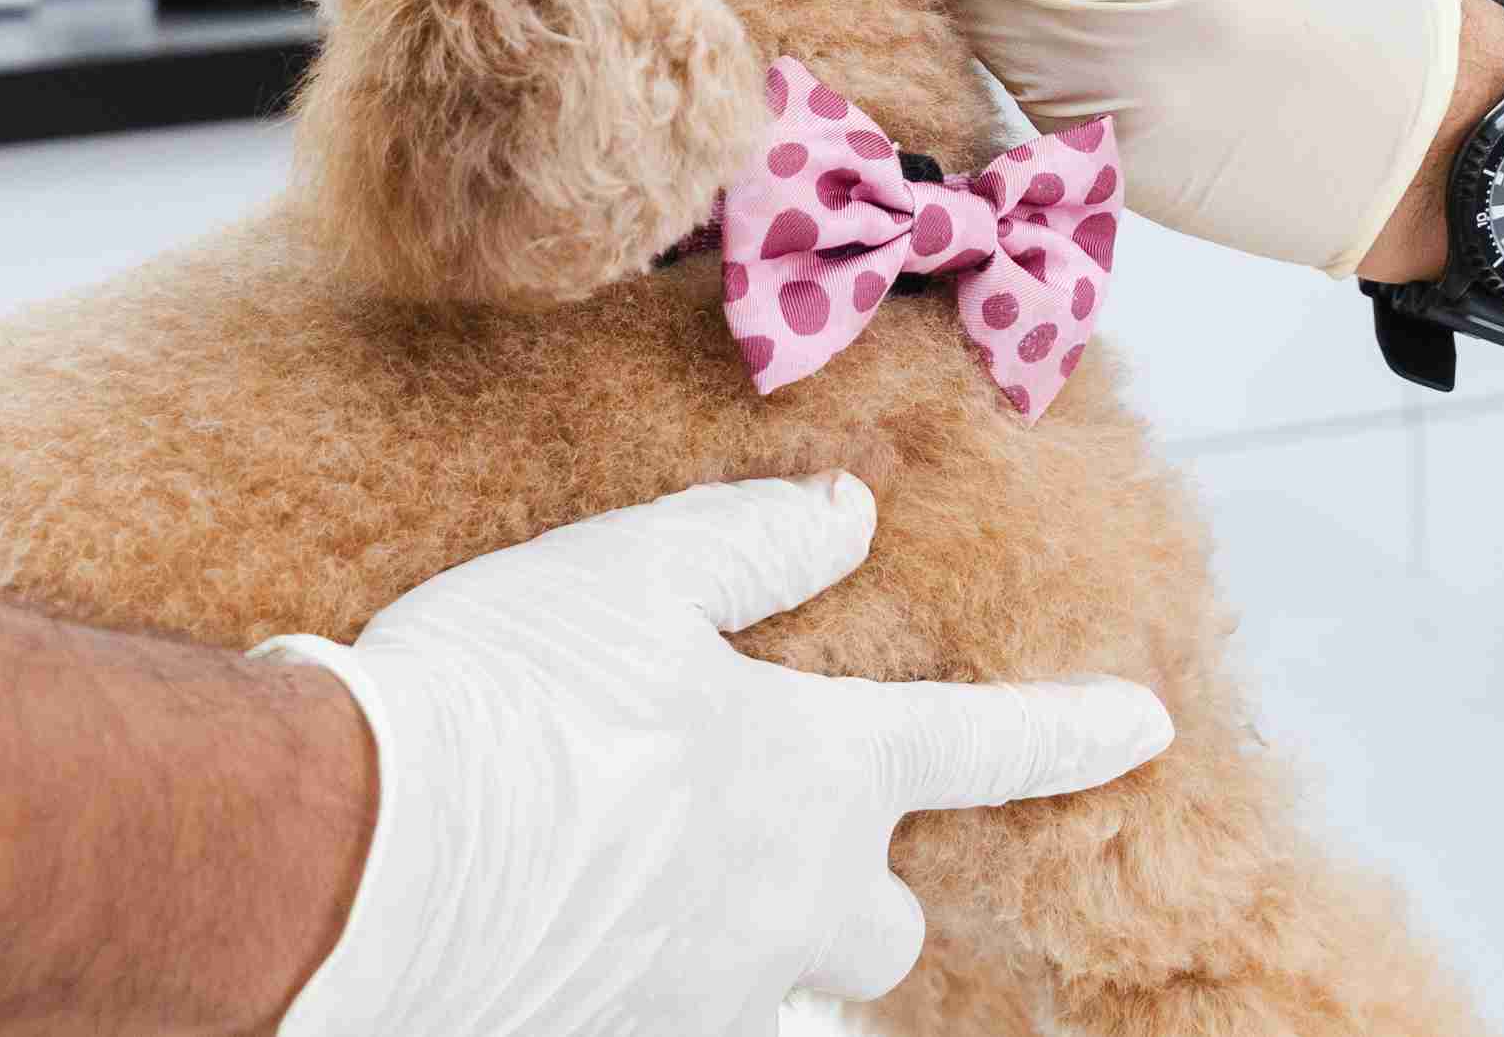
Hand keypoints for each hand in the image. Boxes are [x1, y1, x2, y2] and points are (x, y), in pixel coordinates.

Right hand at [257, 475, 1168, 1036]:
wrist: (357, 864)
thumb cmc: (505, 703)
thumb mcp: (633, 575)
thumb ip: (753, 545)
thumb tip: (846, 516)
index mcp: (813, 775)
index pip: (981, 744)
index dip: (1070, 731)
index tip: (1146, 725)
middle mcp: (783, 905)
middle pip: (883, 928)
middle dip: (858, 886)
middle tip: (780, 822)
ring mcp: (701, 995)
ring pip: (774, 978)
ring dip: (744, 929)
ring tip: (644, 856)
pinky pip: (667, 1006)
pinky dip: (643, 959)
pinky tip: (570, 898)